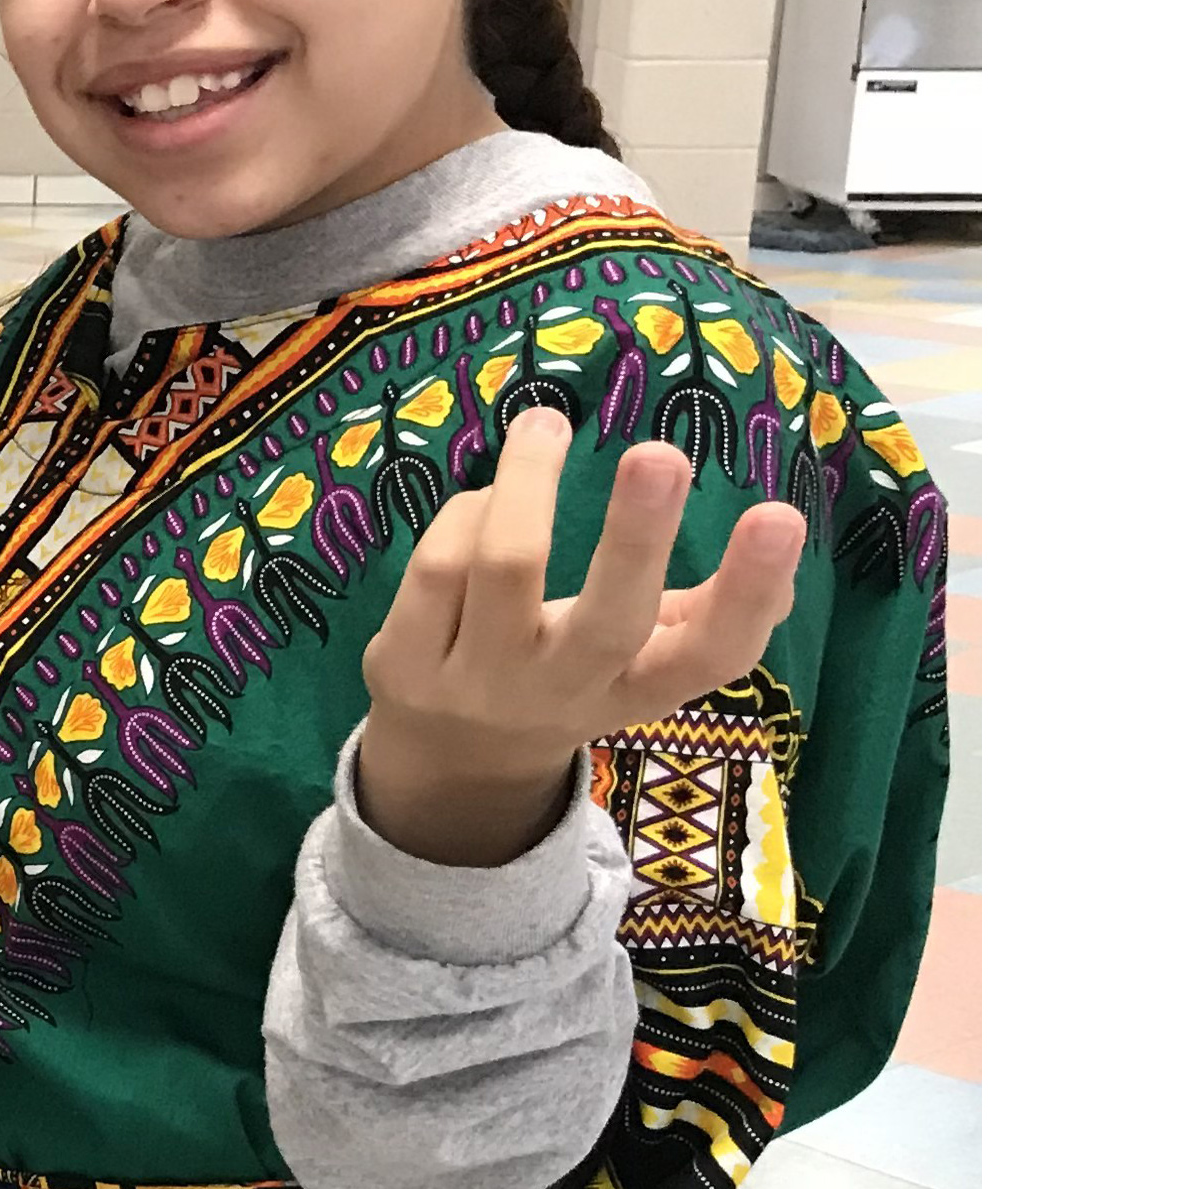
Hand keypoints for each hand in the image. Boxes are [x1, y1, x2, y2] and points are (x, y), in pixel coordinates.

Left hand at [358, 408, 808, 866]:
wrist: (452, 762)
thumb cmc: (567, 679)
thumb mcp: (638, 668)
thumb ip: (700, 614)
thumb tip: (785, 547)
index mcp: (640, 689)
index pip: (712, 658)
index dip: (750, 593)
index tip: (781, 516)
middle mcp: (565, 692)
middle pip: (607, 622)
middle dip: (635, 538)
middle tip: (660, 455)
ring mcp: (480, 684)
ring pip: (505, 569)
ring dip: (528, 484)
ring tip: (546, 426)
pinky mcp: (405, 664)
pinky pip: (438, 567)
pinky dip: (467, 513)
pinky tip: (488, 494)